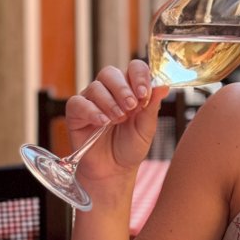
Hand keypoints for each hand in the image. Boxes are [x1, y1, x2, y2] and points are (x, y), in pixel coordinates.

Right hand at [65, 62, 168, 177]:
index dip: (139, 76)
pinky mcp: (76, 113)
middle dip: (123, 88)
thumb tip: (164, 85)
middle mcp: (109, 91)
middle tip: (131, 106)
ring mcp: (91, 100)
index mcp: (130, 89)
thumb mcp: (146, 128)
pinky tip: (102, 122)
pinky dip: (92, 111)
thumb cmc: (130, 147)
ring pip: (96, 87)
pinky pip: (79, 103)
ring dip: (110, 102)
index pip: (133, 68)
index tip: (144, 93)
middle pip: (110, 73)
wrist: (114, 170)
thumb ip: (152, 106)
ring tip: (118, 119)